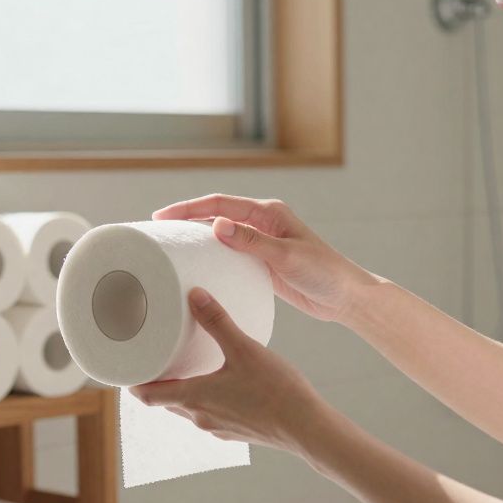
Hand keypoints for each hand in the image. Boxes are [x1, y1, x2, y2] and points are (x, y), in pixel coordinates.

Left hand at [129, 288, 345, 459]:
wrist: (307, 428)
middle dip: (155, 381)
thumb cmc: (275, 390)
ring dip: (180, 390)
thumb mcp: (244, 348)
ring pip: (187, 408)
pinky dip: (204, 398)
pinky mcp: (236, 431)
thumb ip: (218, 321)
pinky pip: (210, 413)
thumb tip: (195, 295)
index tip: (123, 367)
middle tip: (150, 358)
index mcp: (193, 398)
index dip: (131, 382)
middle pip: (164, 401)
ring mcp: (218, 427)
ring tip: (182, 365)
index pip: (147, 395)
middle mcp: (200, 417)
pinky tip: (218, 383)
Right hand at [153, 194, 380, 322]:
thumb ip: (252, 242)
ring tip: (169, 247)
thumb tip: (217, 225)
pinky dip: (211, 258)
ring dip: (196, 238)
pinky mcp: (262, 263)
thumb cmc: (324, 272)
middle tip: (157, 230)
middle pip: (215, 215)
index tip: (163, 217)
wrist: (346, 297)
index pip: (220, 204)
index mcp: (268, 213)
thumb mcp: (286, 256)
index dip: (189, 209)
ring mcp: (261, 243)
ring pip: (220, 236)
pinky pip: (230, 256)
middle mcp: (262, 223)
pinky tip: (196, 268)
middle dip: (186, 220)